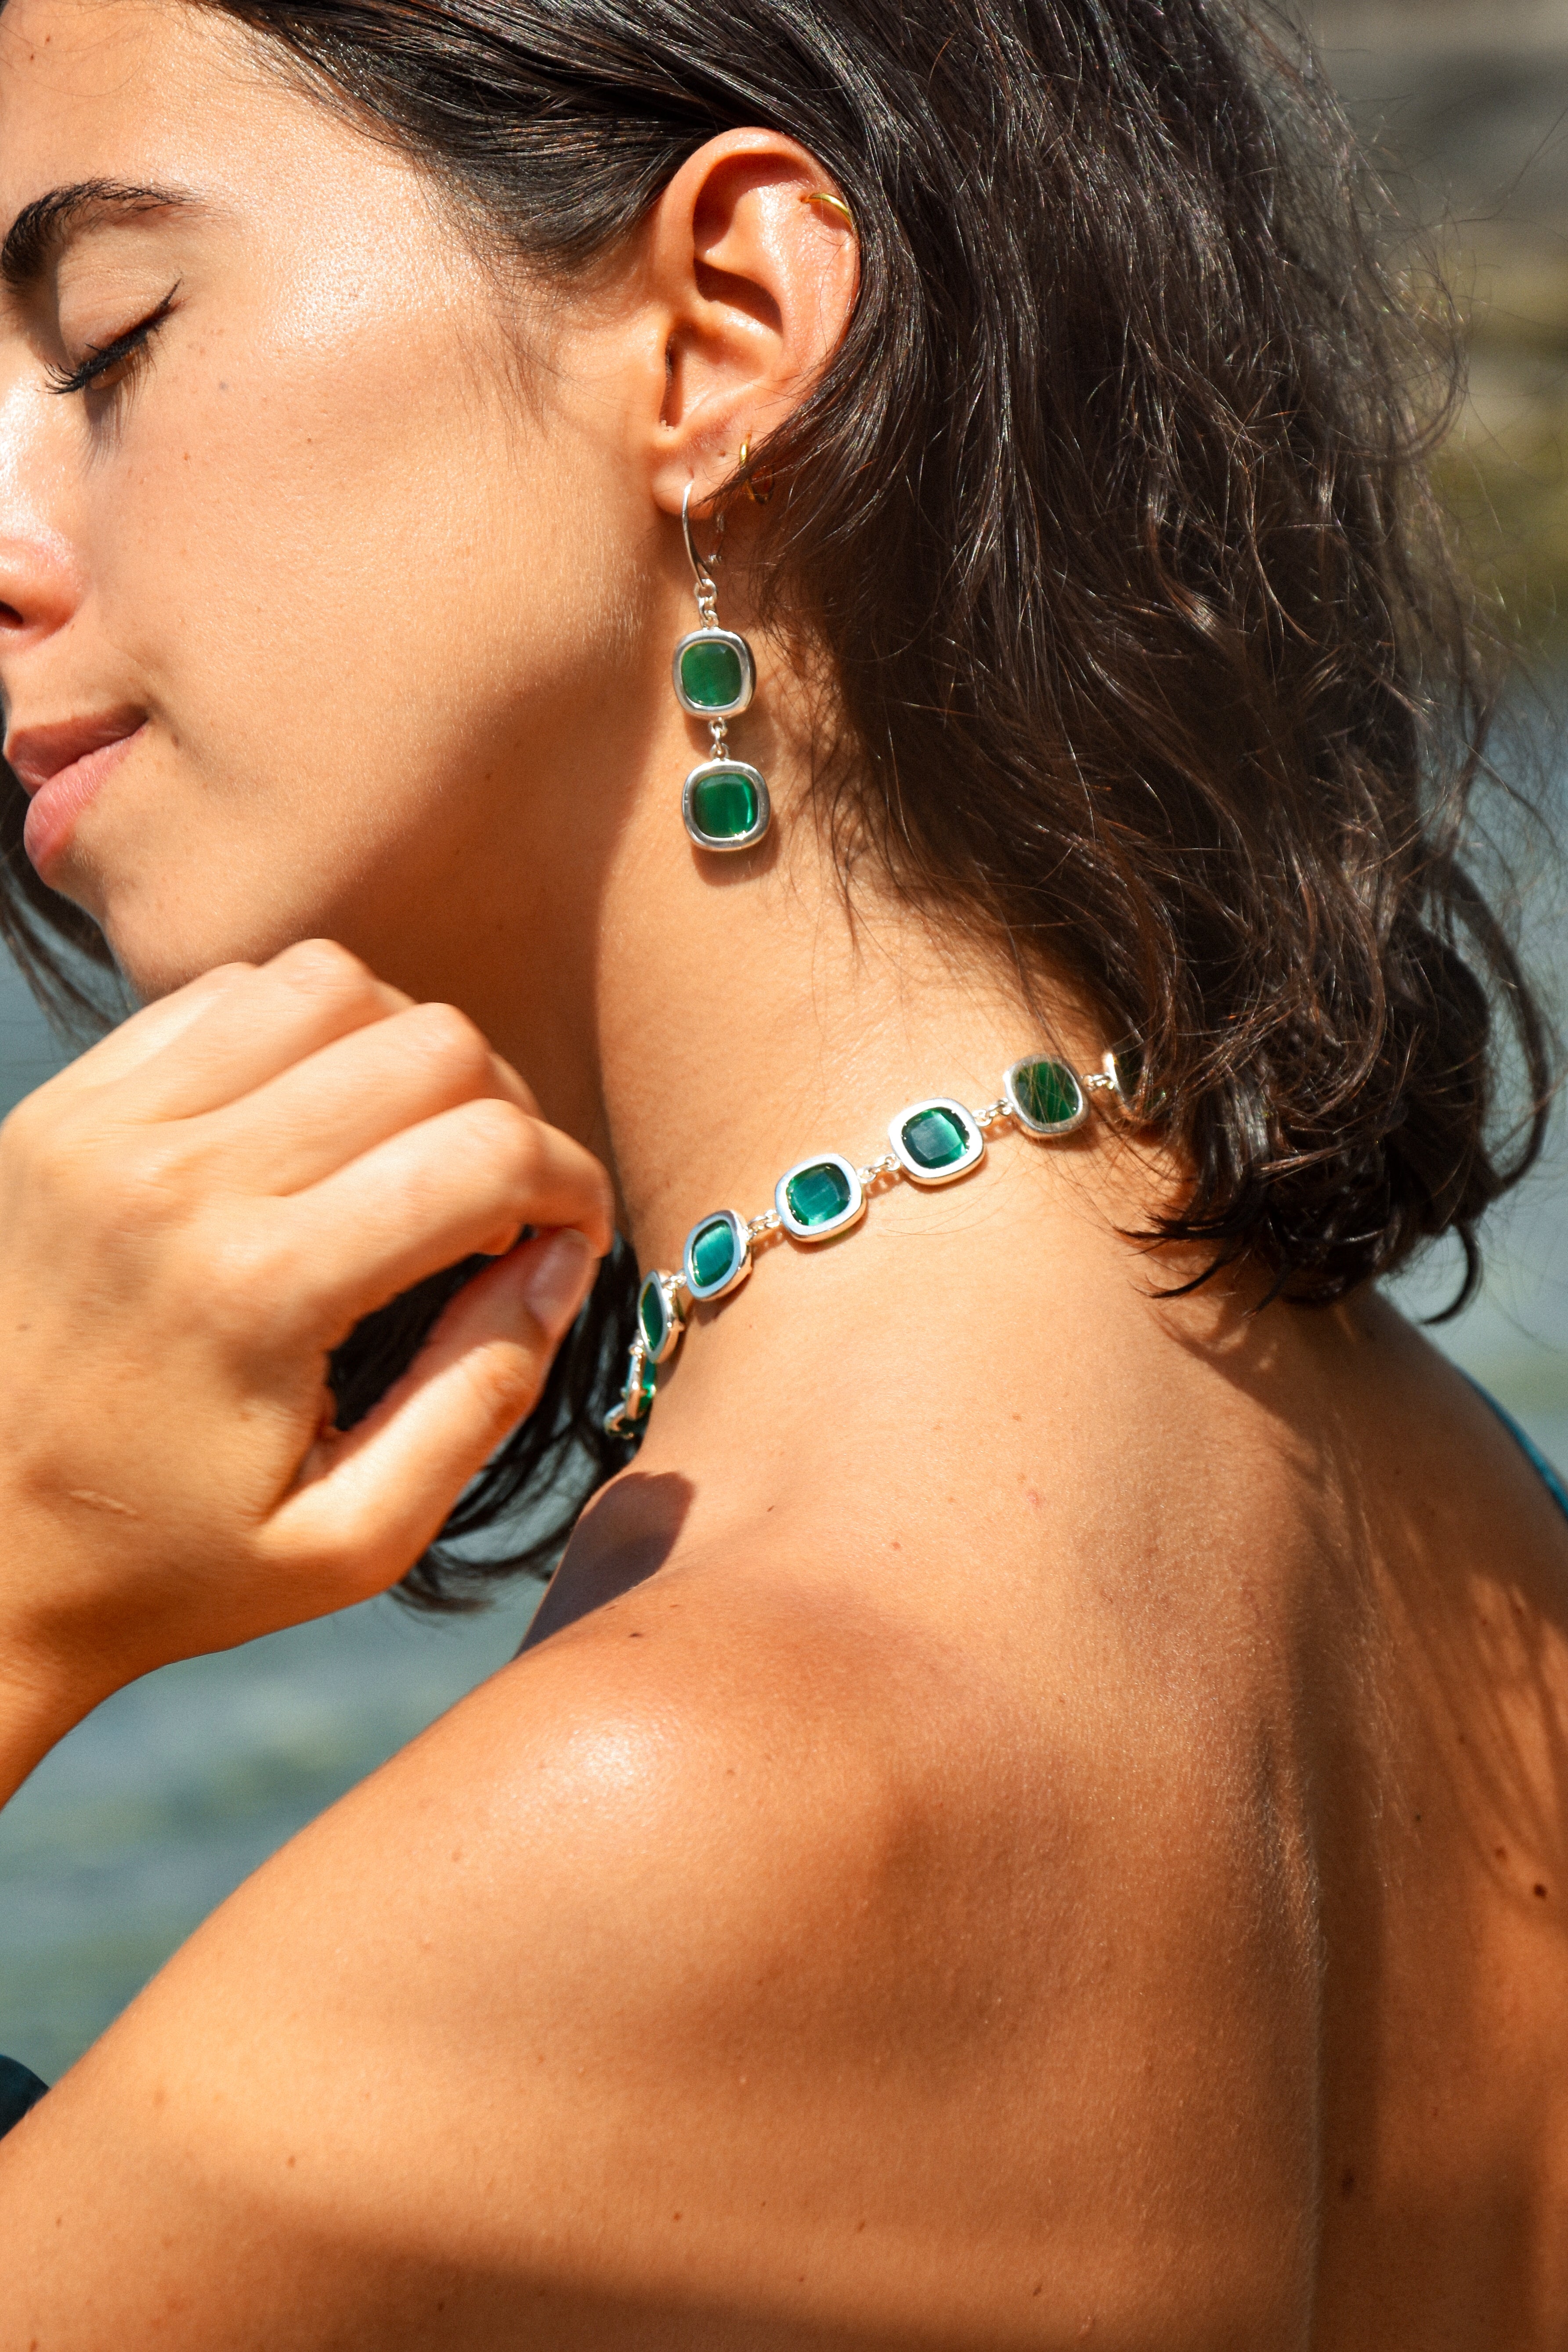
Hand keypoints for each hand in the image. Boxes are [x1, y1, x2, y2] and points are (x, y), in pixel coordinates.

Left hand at [0, 941, 612, 1781]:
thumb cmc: (170, 1568)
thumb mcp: (354, 1543)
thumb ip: (483, 1400)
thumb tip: (561, 1263)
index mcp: (261, 1293)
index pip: (490, 1153)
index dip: (573, 1186)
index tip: (566, 1240)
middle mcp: (180, 1179)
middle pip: (432, 1045)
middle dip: (508, 1116)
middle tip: (495, 1204)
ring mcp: (106, 1129)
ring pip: (332, 984)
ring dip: (405, 1053)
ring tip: (403, 1148)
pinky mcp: (58, 1111)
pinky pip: (223, 994)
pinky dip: (300, 1033)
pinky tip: (308, 1125)